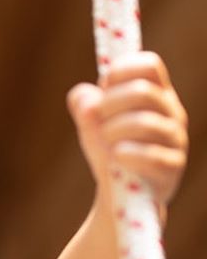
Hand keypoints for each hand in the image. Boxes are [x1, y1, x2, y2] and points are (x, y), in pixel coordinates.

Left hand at [67, 51, 187, 205]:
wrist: (118, 192)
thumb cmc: (108, 148)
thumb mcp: (90, 122)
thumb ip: (83, 104)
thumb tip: (85, 99)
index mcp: (155, 93)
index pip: (149, 65)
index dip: (122, 69)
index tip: (104, 84)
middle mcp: (171, 112)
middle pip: (142, 91)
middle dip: (109, 103)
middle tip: (97, 117)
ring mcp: (175, 140)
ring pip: (144, 122)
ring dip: (112, 131)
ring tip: (107, 142)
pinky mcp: (173, 167)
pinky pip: (151, 155)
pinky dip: (126, 154)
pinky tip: (117, 157)